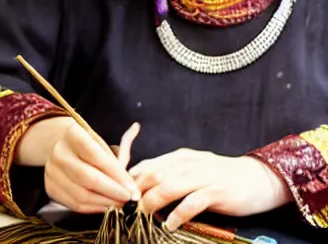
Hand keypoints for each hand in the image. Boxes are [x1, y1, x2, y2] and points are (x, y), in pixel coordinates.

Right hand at [44, 123, 140, 213]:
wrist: (61, 145)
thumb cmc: (87, 145)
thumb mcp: (101, 143)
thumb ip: (117, 159)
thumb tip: (132, 183)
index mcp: (72, 133)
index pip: (96, 157)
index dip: (116, 175)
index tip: (132, 188)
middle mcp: (59, 151)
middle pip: (87, 178)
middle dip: (112, 192)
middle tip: (128, 199)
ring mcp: (51, 171)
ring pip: (81, 195)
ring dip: (104, 203)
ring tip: (119, 204)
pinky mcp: (50, 187)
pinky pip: (74, 204)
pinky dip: (93, 208)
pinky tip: (105, 206)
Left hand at [130, 148, 291, 230]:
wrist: (259, 177)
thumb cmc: (222, 176)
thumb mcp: (194, 168)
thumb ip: (172, 172)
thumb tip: (145, 183)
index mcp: (181, 157)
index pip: (150, 165)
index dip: (133, 179)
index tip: (122, 194)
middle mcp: (189, 163)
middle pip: (156, 174)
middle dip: (138, 190)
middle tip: (127, 206)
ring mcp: (203, 176)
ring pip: (170, 186)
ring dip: (153, 201)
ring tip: (142, 214)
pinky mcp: (217, 191)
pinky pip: (193, 203)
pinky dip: (178, 214)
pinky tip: (170, 225)